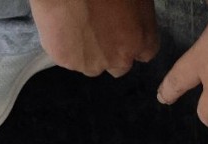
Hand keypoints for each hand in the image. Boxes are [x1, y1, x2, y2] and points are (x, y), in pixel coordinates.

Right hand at [30, 0, 158, 76]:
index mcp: (141, 39)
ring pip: (91, 63)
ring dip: (87, 50)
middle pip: (119, 65)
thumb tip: (132, 16)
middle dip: (112, 51)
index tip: (125, 29)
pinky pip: (67, 56)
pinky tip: (61, 23)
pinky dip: (64, 45)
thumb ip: (138, 13)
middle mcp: (119, 59)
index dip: (135, 40)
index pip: (146, 53)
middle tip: (98, 24)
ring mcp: (92, 63)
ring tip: (77, 22)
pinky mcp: (66, 60)